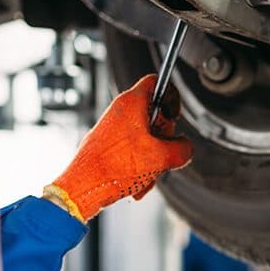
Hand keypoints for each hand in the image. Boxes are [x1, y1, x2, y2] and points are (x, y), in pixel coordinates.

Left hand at [44, 74, 192, 221]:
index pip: (157, 82)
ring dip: (152, 158)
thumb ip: (183, 149)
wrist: (84, 188)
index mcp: (131, 103)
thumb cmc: (112, 168)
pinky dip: (139, 166)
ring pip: (144, 137)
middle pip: (154, 115)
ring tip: (147, 174)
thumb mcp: (161, 158)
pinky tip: (137, 182)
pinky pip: (132, 151)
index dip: (172, 97)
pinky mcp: (106, 144)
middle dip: (163, 138)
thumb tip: (185, 148)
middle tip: (162, 151)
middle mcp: (119, 111)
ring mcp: (111, 128)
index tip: (175, 116)